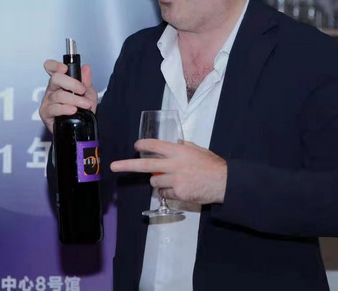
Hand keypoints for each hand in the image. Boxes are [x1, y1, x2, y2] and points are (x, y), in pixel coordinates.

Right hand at [38, 59, 97, 133]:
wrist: (79, 128)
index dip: (55, 66)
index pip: (51, 68)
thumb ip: (86, 81)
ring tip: (85, 104)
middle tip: (82, 90)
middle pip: (55, 78)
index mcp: (60, 82)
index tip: (65, 68)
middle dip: (72, 83)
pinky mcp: (46, 113)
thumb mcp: (88, 94)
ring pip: (58, 95)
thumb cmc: (81, 111)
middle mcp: (52, 89)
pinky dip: (65, 108)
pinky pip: (54, 108)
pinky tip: (73, 110)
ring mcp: (47, 101)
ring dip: (75, 99)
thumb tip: (86, 68)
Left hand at [110, 139, 226, 204]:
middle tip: (113, 166)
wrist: (224, 182)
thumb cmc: (212, 165)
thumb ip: (183, 147)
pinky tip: (179, 189)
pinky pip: (164, 193)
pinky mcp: (178, 194)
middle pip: (146, 165)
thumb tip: (174, 144)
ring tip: (172, 180)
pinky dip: (168, 192)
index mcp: (179, 151)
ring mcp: (175, 180)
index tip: (137, 146)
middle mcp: (174, 165)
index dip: (143, 145)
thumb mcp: (198, 150)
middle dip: (127, 165)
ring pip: (154, 182)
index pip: (155, 145)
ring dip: (158, 181)